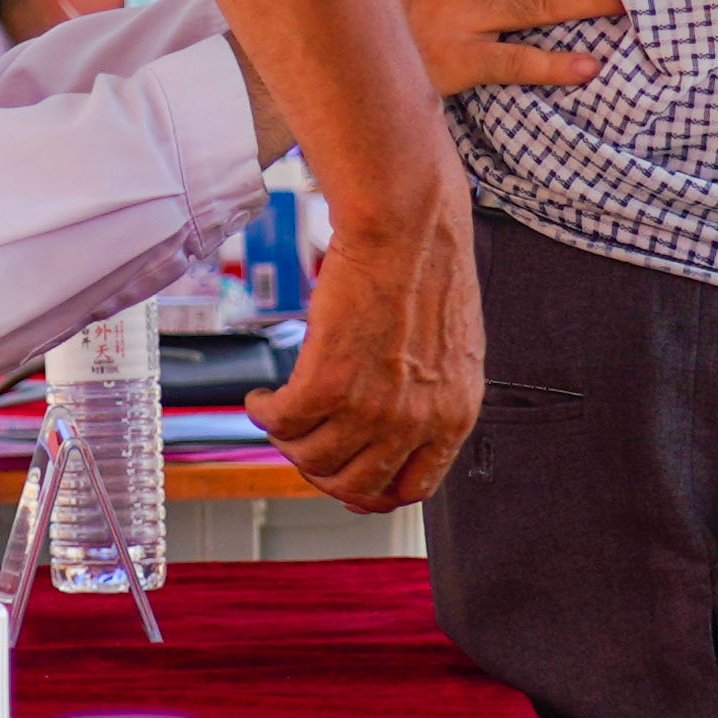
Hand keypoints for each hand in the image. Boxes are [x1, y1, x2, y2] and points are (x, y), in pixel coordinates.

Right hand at [249, 192, 478, 509]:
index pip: (412, 488)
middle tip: (304, 443)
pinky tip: (264, 398)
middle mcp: (415, 421)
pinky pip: (281, 424)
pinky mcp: (327, 381)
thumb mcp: (450, 351)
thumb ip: (428, 399)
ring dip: (286, 440)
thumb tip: (393, 433)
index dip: (372, 492)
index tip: (348, 482)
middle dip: (321, 470)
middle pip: (354, 484)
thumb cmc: (427, 269)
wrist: (406, 225)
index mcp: (454, 415)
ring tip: (280, 412)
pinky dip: (264, 413)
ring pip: (311, 458)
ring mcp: (372, 407)